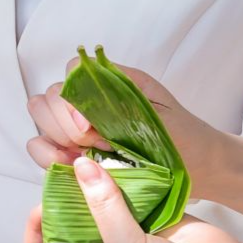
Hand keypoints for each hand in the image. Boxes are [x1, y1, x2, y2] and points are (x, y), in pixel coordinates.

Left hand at [23, 155, 242, 242]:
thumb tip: (81, 167)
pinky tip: (117, 161)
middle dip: (68, 201)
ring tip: (87, 162)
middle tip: (65, 175)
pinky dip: (127, 180)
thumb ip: (103, 209)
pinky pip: (134, 196)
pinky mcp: (158, 221)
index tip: (41, 210)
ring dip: (96, 186)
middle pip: (74, 226)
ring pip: (103, 207)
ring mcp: (133, 239)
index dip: (37, 236)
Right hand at [25, 59, 220, 183]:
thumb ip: (116, 101)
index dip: (71, 100)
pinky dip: (48, 157)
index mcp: (108, 84)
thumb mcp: (155, 108)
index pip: (70, 74)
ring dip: (57, 140)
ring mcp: (76, 130)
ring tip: (86, 156)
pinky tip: (72, 167)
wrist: (201, 167)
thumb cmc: (183, 136)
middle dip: (63, 124)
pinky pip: (40, 150)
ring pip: (40, 124)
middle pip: (47, 99)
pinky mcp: (72, 156)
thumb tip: (80, 111)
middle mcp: (87, 103)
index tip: (91, 126)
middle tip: (95, 143)